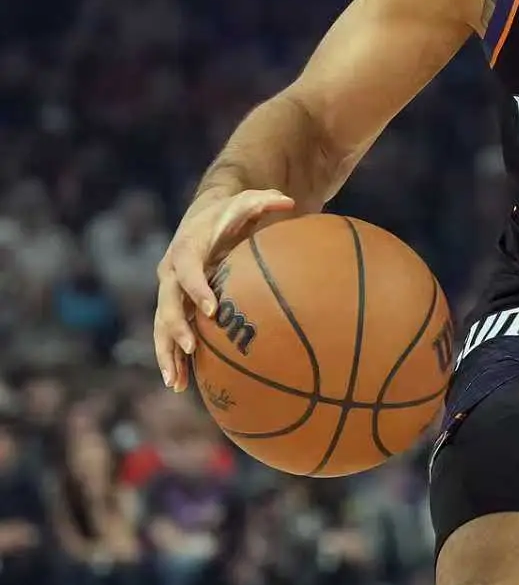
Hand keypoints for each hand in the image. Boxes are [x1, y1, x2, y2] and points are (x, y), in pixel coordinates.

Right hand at [153, 188, 296, 392]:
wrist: (205, 217)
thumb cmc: (231, 212)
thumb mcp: (247, 201)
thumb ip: (265, 200)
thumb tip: (289, 201)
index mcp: (186, 249)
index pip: (187, 270)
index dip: (196, 289)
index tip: (211, 310)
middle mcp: (171, 273)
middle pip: (166, 304)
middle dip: (176, 328)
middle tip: (191, 349)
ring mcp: (170, 293)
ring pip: (162, 327)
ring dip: (167, 354)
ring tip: (176, 382)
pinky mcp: (174, 307)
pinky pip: (170, 335)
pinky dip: (173, 359)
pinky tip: (181, 384)